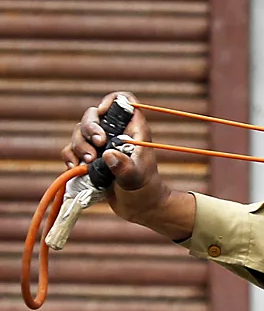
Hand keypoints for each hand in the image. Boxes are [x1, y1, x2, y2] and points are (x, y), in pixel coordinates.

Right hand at [62, 92, 194, 239]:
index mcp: (134, 131)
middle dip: (89, 128)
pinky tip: (76, 169)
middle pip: (94, 115)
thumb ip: (124, 167)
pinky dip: (70, 157)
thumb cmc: (146, 191)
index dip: (112, 101)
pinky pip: (72, 150)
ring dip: (78, 145)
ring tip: (87, 163)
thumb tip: (108, 155)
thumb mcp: (137, 179)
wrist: (141, 209)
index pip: (124, 101)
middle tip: (97, 144)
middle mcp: (116, 134)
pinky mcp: (91, 159)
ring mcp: (102, 146)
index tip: (103, 112)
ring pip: (80, 133)